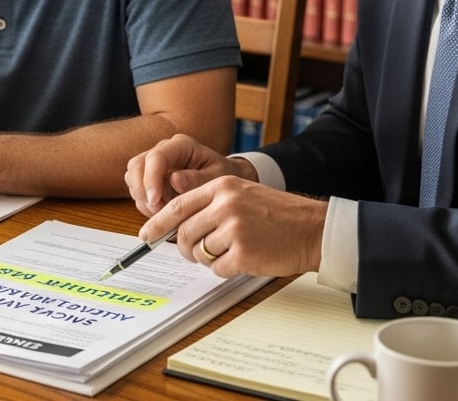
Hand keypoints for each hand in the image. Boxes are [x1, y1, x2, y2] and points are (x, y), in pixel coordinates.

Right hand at [125, 133, 255, 216]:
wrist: (225, 180)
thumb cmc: (223, 175)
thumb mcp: (218, 177)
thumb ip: (197, 179)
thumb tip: (174, 180)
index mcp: (181, 146)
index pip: (156, 157)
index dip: (151, 178)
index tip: (155, 199)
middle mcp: (163, 152)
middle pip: (136, 165)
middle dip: (142, 190)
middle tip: (156, 210)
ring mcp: (154, 166)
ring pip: (133, 179)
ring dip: (143, 199)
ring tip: (164, 213)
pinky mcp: (150, 180)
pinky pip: (138, 193)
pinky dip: (146, 205)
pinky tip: (163, 213)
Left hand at [140, 175, 327, 278]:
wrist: (312, 229)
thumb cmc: (278, 214)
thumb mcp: (242, 194)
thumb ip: (210, 203)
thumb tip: (175, 224)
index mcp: (222, 187)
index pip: (178, 205)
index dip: (158, 223)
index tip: (146, 236)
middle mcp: (226, 205)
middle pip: (185, 233)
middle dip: (187, 248)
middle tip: (199, 252)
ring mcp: (234, 229)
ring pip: (199, 252)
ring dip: (208, 259)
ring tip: (229, 252)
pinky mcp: (244, 253)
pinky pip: (217, 269)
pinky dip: (225, 269)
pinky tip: (243, 260)